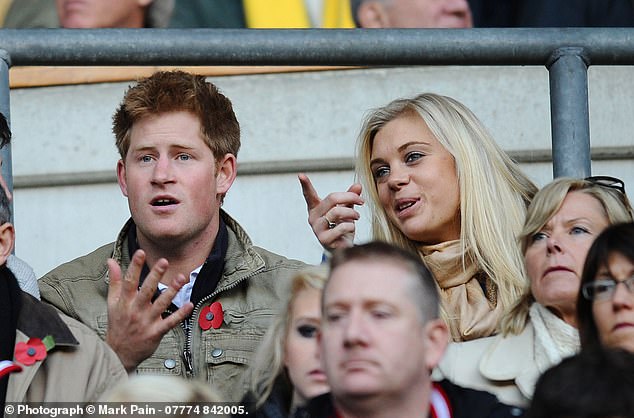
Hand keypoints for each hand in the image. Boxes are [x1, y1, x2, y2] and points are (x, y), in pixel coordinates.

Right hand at [106, 250, 193, 371]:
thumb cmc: (117, 324)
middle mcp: (135, 310)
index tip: (141, 252)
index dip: (135, 266)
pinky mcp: (156, 332)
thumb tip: (111, 261)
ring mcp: (146, 321)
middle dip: (155, 275)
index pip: (129, 281)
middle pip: (146, 290)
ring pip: (161, 304)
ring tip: (181, 278)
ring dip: (172, 291)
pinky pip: (170, 322)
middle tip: (164, 261)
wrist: (118, 353)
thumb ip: (114, 280)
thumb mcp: (112, 302)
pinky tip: (189, 304)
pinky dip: (180, 314)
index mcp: (124, 301)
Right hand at [298, 173, 363, 251]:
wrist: (344, 247)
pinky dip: (351, 226)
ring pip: (337, 212)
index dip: (305, 185)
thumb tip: (358, 185)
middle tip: (361, 201)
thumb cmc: (342, 226)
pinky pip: (341, 227)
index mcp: (316, 208)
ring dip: (352, 213)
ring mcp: (317, 229)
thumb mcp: (346, 209)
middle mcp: (313, 217)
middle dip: (350, 197)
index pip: (309, 195)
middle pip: (332, 198)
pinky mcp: (324, 240)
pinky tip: (351, 228)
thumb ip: (350, 197)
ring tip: (357, 217)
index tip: (300, 175)